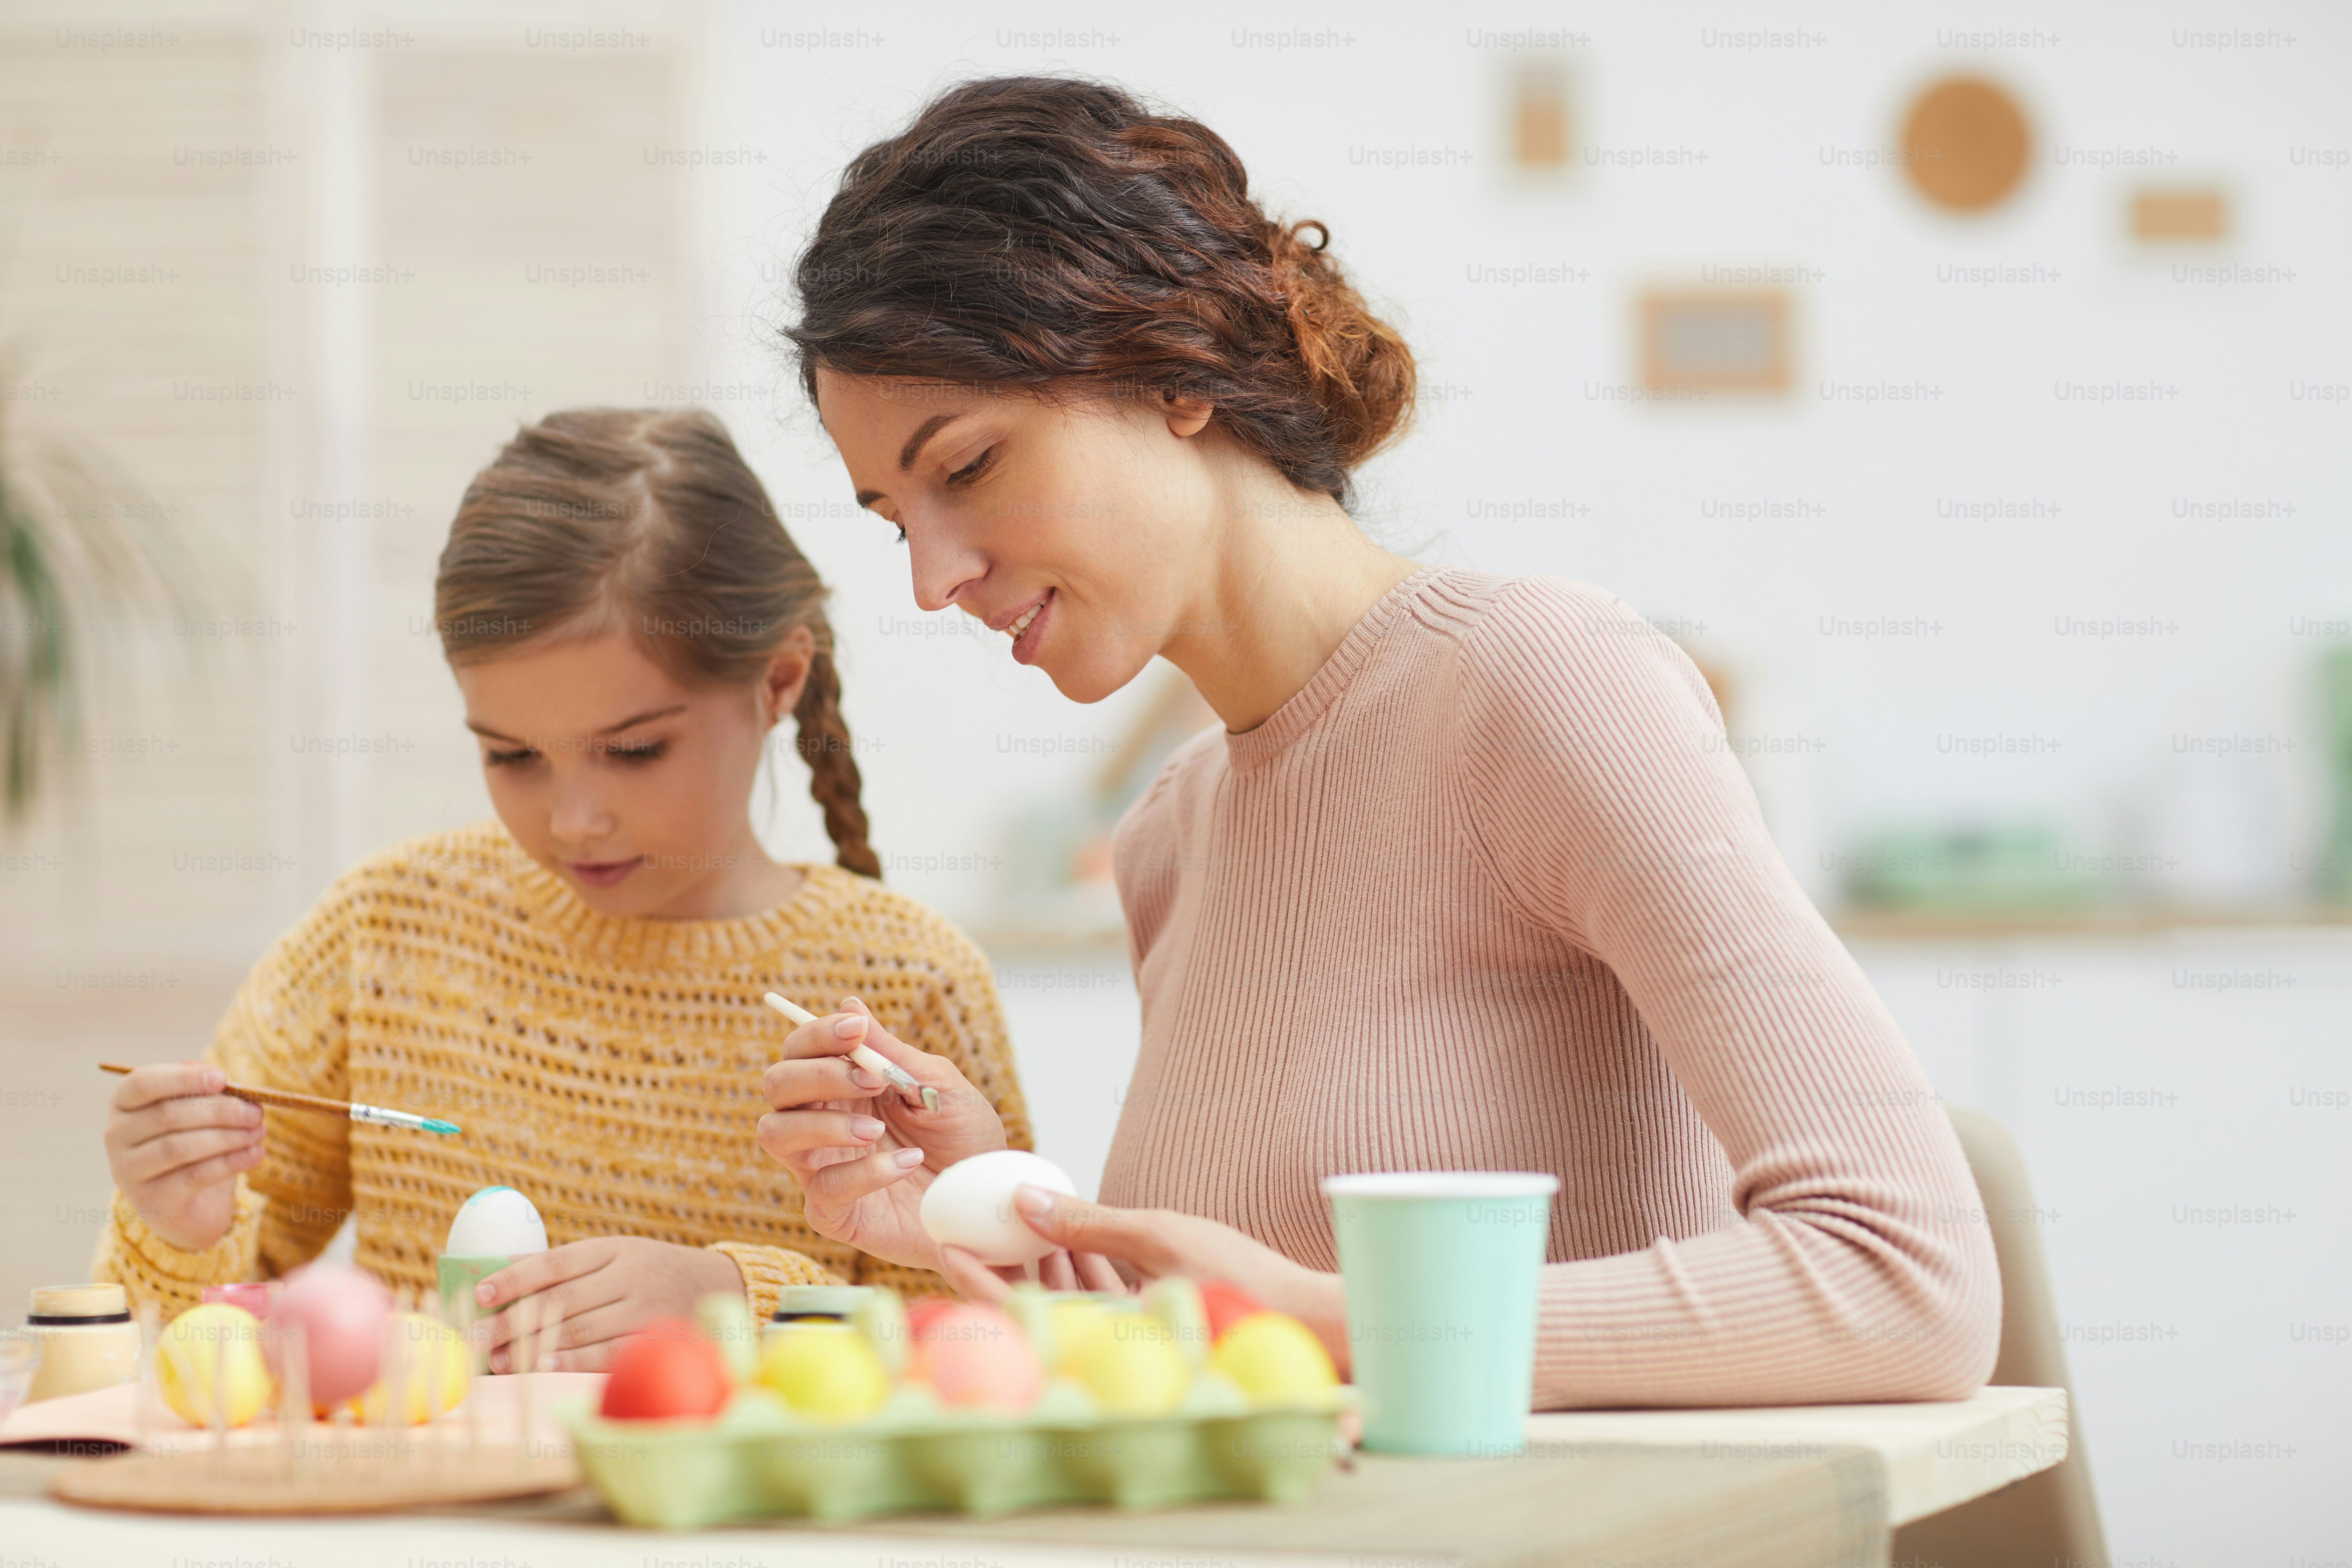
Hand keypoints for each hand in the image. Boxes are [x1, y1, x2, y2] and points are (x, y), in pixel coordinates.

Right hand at [102, 1062, 266, 1252]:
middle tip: (256, 1112)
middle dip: (220, 1111)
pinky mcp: (150, 1200)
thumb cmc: (193, 1143)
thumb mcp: (197, 1112)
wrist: (188, 1203)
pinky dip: (230, 1162)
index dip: (183, 1078)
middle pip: (168, 1115)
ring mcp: (127, 1171)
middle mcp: (116, 1136)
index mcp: (123, 1104)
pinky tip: (255, 1154)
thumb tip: (220, 1078)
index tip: (222, 1078)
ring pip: (179, 1147)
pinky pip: (193, 1176)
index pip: (142, 1083)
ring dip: (228, 1137)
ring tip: (259, 1132)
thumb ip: (204, 1091)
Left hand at [472, 1238, 744, 1372]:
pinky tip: (544, 1365)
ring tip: (496, 1359)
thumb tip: (501, 1271)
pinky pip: (607, 1353)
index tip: (480, 1293)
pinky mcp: (653, 1340)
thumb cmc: (648, 1271)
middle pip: (561, 1300)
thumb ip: (565, 1265)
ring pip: (579, 1329)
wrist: (717, 1284)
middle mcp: (629, 1276)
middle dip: (512, 1320)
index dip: (515, 1277)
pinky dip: (573, 1361)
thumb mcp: (614, 1253)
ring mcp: (643, 1309)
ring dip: (532, 1346)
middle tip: (475, 1337)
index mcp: (613, 1249)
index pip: (555, 1262)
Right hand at [754, 996, 1006, 1270]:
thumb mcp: (939, 1087)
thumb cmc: (965, 1139)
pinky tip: (907, 1163)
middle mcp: (820, 1121)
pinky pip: (822, 1188)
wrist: (988, 1200)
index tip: (855, 1029)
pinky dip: (863, 1172)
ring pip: (774, 1133)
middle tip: (873, 1080)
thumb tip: (851, 1003)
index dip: (817, 1033)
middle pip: (776, 1084)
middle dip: (817, 1074)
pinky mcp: (832, 1212)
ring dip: (823, 1124)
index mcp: (841, 1085)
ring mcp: (820, 1167)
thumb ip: (893, 1053)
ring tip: (876, 1130)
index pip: (801, 1049)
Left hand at [937, 1186, 1354, 1376]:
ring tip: (1014, 1207)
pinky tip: (1067, 1222)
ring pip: (1066, 1289)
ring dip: (1041, 1251)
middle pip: (1034, 1297)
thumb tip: (1026, 1200)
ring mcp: (1124, 1326)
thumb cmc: (1238, 1281)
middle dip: (1001, 1256)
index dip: (974, 1277)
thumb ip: (1092, 1222)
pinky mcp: (1145, 1313)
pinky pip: (1097, 1287)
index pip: (1016, 1307)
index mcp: (1099, 1329)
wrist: (1303, 1319)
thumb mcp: (1160, 1235)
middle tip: (969, 1214)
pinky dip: (1080, 1257)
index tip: (943, 1245)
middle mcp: (1104, 1334)